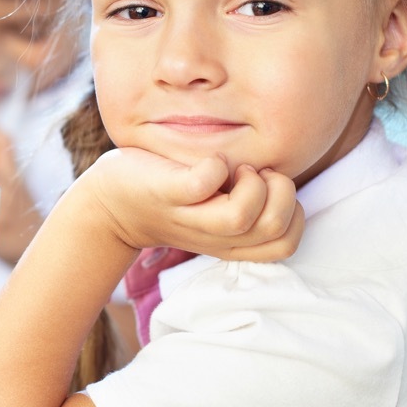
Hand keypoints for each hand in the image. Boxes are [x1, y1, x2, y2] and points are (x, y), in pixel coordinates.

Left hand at [85, 147, 303, 261]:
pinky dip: (215, 167)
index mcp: (231, 241)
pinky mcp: (166, 193)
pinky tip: (210, 161)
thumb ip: (248, 201)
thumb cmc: (173, 197)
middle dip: (281, 194)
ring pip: (240, 218)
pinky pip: (202, 185)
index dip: (294, 214)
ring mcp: (189, 216)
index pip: (286, 245)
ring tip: (236, 168)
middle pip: (274, 230)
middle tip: (255, 175)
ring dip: (251, 185)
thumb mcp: (216, 209)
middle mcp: (213, 236)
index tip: (270, 188)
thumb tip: (282, 173)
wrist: (112, 205)